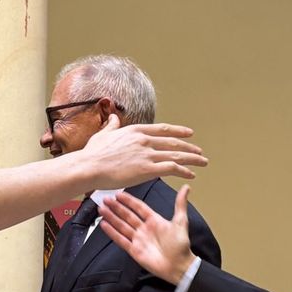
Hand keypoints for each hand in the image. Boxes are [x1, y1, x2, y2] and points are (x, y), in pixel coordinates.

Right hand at [74, 116, 205, 188]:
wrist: (89, 167)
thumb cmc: (93, 154)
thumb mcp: (103, 134)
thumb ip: (112, 126)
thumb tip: (113, 117)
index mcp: (135, 131)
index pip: (162, 129)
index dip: (178, 131)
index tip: (189, 133)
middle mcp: (144, 140)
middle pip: (173, 142)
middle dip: (189, 147)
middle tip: (199, 151)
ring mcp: (147, 154)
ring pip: (176, 154)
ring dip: (192, 158)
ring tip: (202, 161)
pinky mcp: (147, 169)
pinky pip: (172, 168)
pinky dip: (184, 170)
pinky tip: (191, 174)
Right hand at [99, 186, 196, 283]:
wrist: (179, 266)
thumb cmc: (180, 245)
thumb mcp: (181, 222)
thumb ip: (180, 204)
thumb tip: (186, 187)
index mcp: (154, 221)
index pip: (138, 207)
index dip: (129, 201)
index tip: (118, 194)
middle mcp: (144, 229)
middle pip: (127, 215)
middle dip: (116, 208)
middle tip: (105, 200)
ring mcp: (138, 239)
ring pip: (122, 226)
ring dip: (111, 218)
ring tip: (101, 209)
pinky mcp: (134, 250)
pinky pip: (121, 240)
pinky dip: (112, 233)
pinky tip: (104, 225)